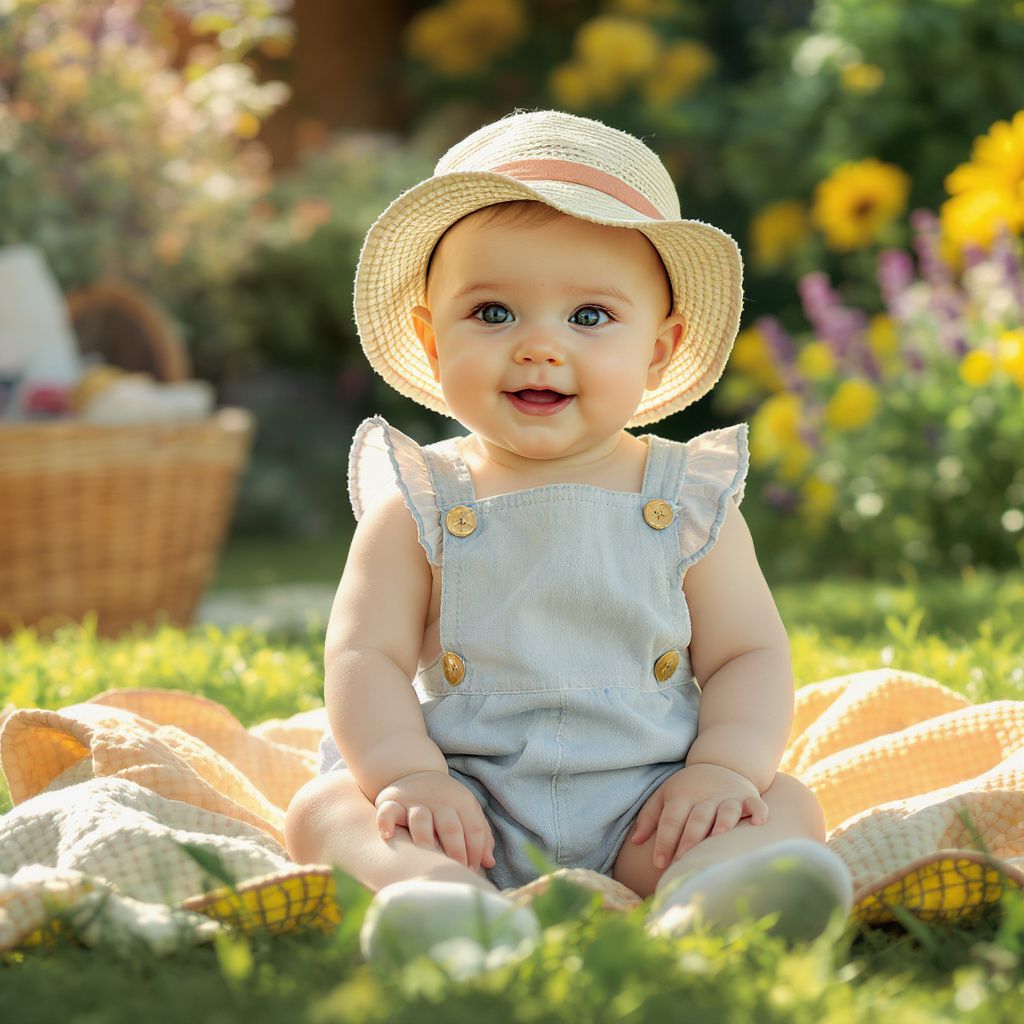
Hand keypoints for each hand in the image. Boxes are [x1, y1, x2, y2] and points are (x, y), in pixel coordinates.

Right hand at [374, 770, 496, 874]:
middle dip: (455, 853)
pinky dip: (386, 823)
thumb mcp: (467, 809)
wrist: (414, 770)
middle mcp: (439, 801)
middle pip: (450, 827)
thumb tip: (489, 862)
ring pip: (421, 819)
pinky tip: (388, 836)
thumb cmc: (445, 801)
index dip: (475, 852)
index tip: (472, 872)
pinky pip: (388, 812)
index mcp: (461, 802)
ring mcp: (415, 801)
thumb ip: (480, 834)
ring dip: (425, 840)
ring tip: (428, 857)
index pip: (473, 829)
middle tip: (455, 872)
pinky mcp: (393, 802)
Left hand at [630, 763, 768, 869]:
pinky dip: (759, 812)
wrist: (719, 764)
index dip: (664, 841)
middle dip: (690, 838)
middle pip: (697, 818)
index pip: (671, 819)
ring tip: (718, 837)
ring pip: (725, 810)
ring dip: (722, 822)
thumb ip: (649, 818)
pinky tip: (759, 823)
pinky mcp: (748, 798)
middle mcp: (705, 797)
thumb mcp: (664, 796)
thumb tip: (635, 842)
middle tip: (684, 859)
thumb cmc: (687, 789)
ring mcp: (728, 797)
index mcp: (681, 797)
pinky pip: (756, 804)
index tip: (659, 863)